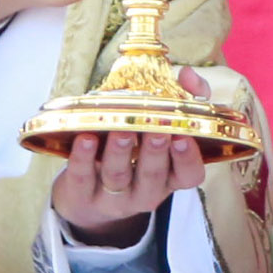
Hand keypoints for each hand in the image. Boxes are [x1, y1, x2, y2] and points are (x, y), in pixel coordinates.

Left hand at [51, 71, 218, 236]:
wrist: (91, 192)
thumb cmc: (136, 150)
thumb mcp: (162, 128)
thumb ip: (185, 99)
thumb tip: (187, 75)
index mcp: (170, 176)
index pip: (189, 174)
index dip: (188, 157)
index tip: (184, 136)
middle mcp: (146, 191)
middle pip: (153, 175)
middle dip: (154, 151)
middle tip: (156, 130)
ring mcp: (114, 197)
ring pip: (118, 175)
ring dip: (119, 152)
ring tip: (120, 130)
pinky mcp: (83, 195)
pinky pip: (82, 178)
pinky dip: (83, 158)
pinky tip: (85, 138)